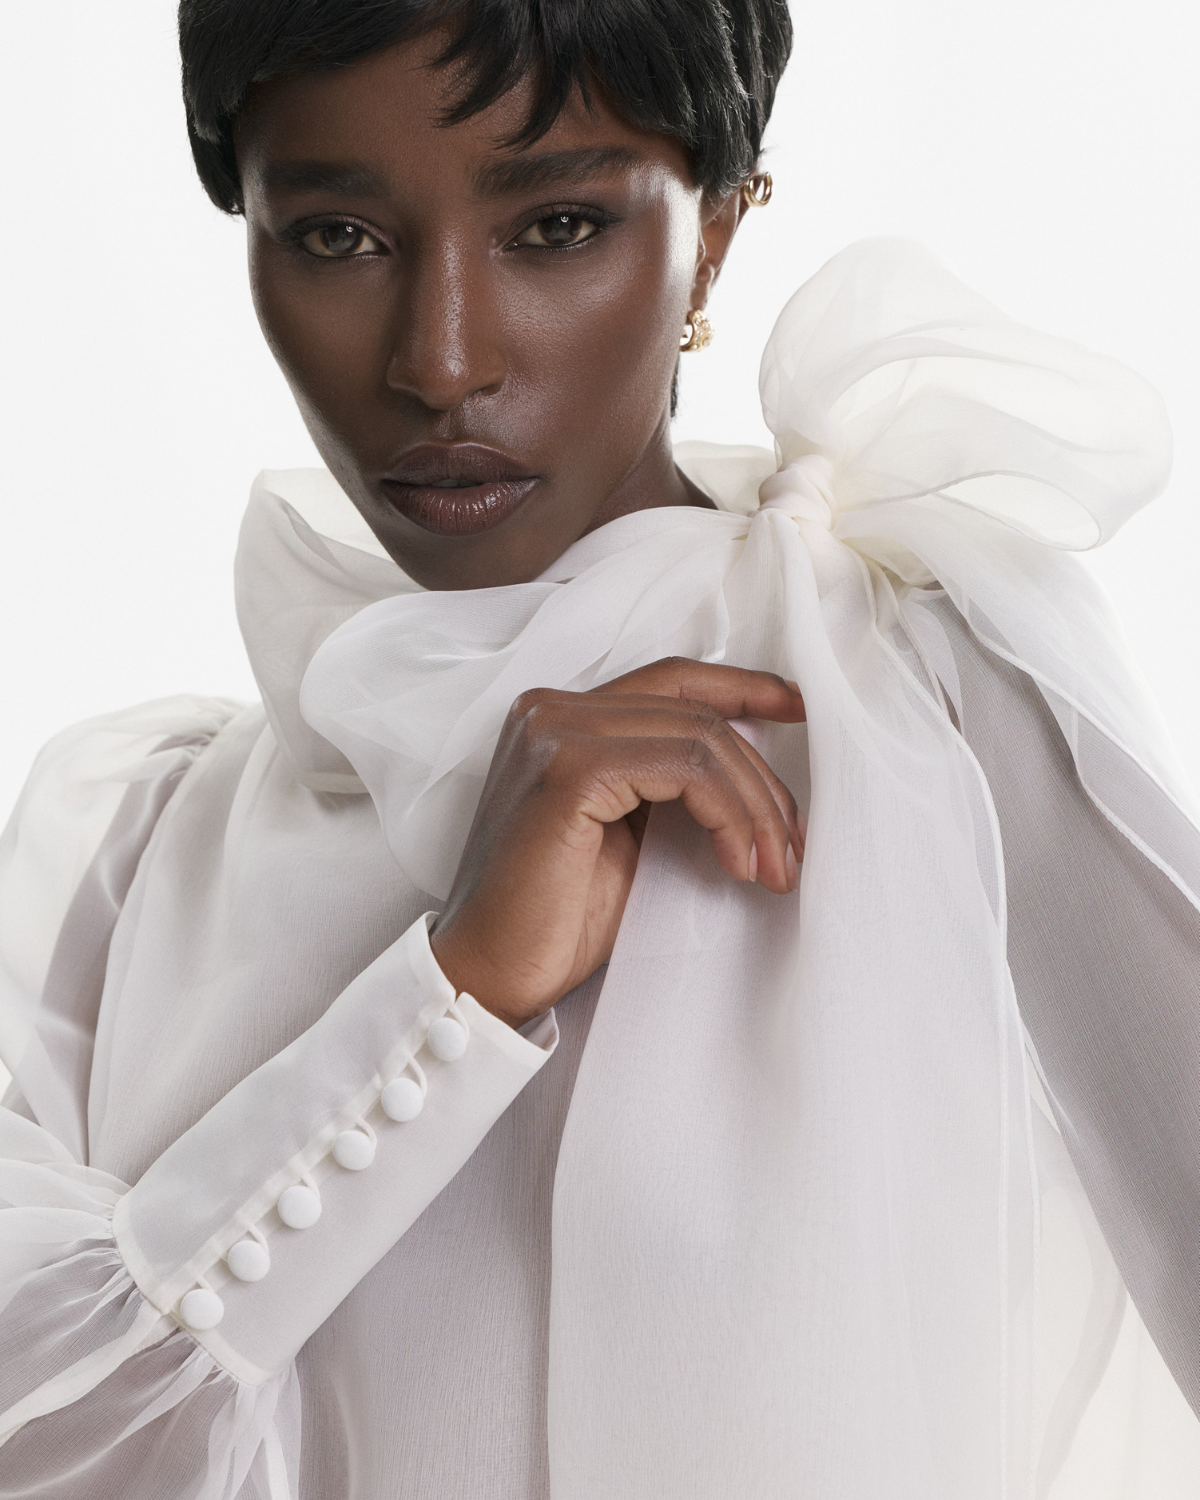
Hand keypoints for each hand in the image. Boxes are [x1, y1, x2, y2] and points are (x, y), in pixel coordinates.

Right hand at [429, 658, 805, 1027]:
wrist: (488, 974)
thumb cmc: (554, 919)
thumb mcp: (629, 835)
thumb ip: (668, 786)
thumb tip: (757, 776)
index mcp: (561, 719)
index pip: (671, 681)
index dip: (743, 689)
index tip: (799, 710)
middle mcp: (551, 709)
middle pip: (696, 713)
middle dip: (762, 783)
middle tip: (793, 849)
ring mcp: (555, 732)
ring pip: (700, 738)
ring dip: (755, 808)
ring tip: (773, 868)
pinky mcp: (569, 769)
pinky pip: (684, 768)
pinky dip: (728, 815)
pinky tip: (737, 864)